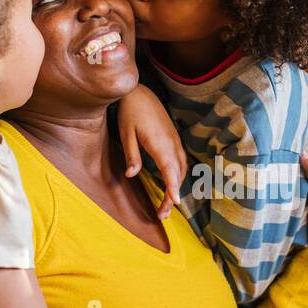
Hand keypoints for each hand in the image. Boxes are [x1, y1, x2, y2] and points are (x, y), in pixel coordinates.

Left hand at [116, 83, 186, 219]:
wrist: (140, 92)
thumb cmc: (131, 112)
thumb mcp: (126, 133)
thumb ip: (131, 155)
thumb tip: (131, 175)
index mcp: (160, 143)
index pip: (170, 170)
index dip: (173, 188)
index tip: (175, 203)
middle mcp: (172, 144)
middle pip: (177, 175)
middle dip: (172, 195)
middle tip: (162, 215)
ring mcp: (175, 141)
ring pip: (181, 169)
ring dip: (176, 187)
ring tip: (167, 204)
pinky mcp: (174, 139)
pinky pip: (181, 162)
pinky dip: (178, 176)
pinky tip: (171, 183)